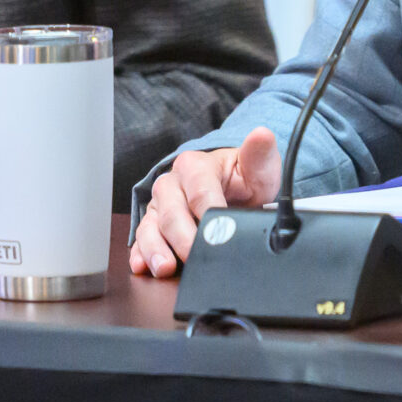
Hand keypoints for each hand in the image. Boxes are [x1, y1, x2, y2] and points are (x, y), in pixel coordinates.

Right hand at [130, 129, 282, 278]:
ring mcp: (159, 206)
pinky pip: (141, 239)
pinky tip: (141, 266)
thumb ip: (259, 153)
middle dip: (183, 238)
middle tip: (196, 256)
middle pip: (172, 213)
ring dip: (155, 249)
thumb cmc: (242, 179)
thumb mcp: (257, 168)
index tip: (220, 230)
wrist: (231, 188)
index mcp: (194, 165)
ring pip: (151, 227)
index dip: (209, 211)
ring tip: (164, 267)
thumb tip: (262, 134)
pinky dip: (140, 253)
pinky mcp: (153, 224)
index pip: (199, 190)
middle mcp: (171, 184)